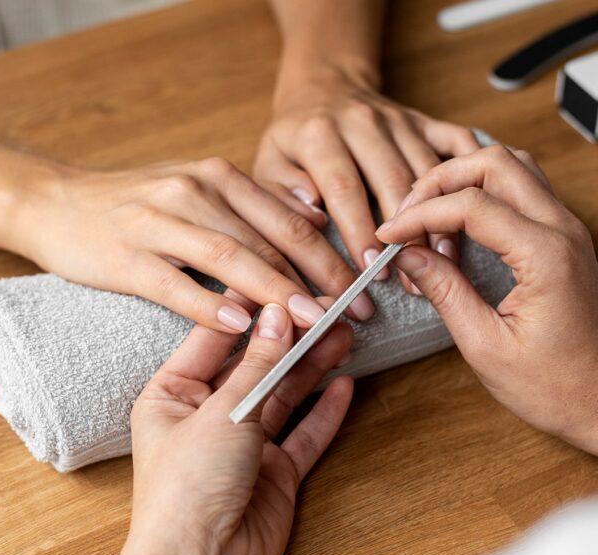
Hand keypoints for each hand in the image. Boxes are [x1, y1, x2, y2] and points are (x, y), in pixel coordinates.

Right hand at [11, 156, 376, 329]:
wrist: (56, 201)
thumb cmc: (137, 205)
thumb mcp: (199, 190)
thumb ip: (253, 205)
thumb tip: (313, 218)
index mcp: (220, 177)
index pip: (289, 219)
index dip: (333, 255)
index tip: (364, 287)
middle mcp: (196, 191)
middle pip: (269, 239)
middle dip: (319, 278)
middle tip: (355, 312)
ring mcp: (158, 221)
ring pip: (230, 258)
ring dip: (276, 292)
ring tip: (312, 322)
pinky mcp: (126, 255)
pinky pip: (175, 284)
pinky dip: (210, 306)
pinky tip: (241, 328)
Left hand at [129, 298, 353, 554]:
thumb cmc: (187, 487)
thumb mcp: (222, 413)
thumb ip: (256, 366)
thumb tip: (278, 314)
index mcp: (173, 395)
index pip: (216, 339)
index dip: (251, 311)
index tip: (283, 282)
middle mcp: (207, 416)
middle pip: (256, 366)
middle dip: (292, 339)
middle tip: (328, 310)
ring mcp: (243, 445)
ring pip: (284, 396)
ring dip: (313, 368)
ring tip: (344, 336)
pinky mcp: (273, 473)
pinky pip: (303, 434)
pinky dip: (324, 412)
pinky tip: (346, 385)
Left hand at [254, 64, 479, 291]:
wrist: (323, 85)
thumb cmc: (294, 137)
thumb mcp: (268, 163)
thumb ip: (282, 193)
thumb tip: (313, 217)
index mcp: (320, 134)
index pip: (344, 187)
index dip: (360, 230)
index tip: (371, 268)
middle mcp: (364, 122)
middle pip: (394, 181)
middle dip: (407, 232)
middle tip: (413, 278)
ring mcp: (399, 121)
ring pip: (429, 171)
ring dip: (441, 217)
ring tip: (445, 261)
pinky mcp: (424, 121)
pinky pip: (457, 143)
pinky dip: (472, 172)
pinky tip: (478, 207)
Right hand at [377, 145, 597, 452]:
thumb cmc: (553, 386)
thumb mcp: (485, 345)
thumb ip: (446, 292)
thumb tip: (408, 256)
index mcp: (545, 256)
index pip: (470, 205)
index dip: (419, 214)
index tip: (389, 237)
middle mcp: (563, 231)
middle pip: (495, 163)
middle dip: (440, 180)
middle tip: (405, 216)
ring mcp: (568, 230)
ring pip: (512, 168)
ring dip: (464, 181)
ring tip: (429, 218)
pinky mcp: (563, 240)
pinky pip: (523, 191)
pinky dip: (484, 194)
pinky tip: (458, 226)